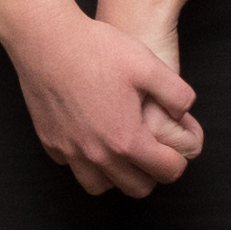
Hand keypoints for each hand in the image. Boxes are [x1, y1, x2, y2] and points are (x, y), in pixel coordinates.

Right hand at [10, 0, 203, 195]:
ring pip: (101, 186)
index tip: (176, 147)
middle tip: (153, 151)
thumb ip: (177, 94)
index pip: (167, 172)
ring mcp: (70, 152)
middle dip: (152, 174)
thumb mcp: (149, 65)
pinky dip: (86, 161)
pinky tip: (91, 137)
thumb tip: (184, 113)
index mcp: (127, 139)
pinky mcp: (51, 143)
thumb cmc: (97, 50)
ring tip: (122, 151)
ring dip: (117, 175)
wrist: (46, 41)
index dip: (179, 160)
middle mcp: (98, 154)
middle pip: (137, 188)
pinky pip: (73, 167)